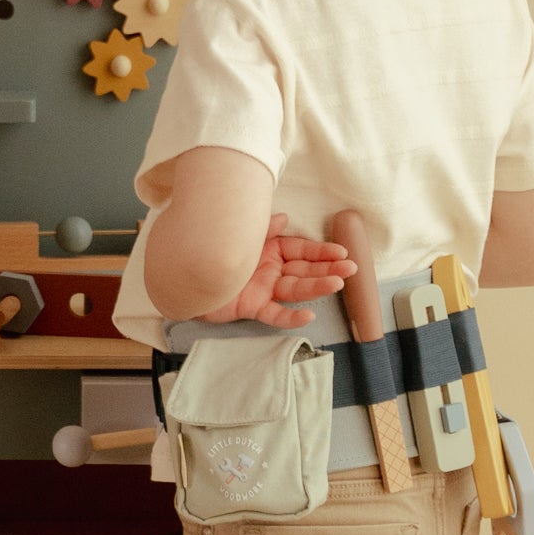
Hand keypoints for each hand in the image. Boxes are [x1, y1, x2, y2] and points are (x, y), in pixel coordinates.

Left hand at [200, 218, 356, 328]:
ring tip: (338, 283)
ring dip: (317, 287)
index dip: (322, 251)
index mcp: (271, 250)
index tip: (342, 252)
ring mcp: (263, 289)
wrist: (182, 271)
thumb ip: (264, 227)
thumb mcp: (243, 232)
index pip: (302, 250)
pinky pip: (275, 314)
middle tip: (351, 269)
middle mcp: (271, 270)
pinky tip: (308, 316)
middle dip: (329, 269)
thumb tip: (284, 217)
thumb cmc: (214, 247)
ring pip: (296, 289)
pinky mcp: (252, 307)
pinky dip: (291, 317)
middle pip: (305, 270)